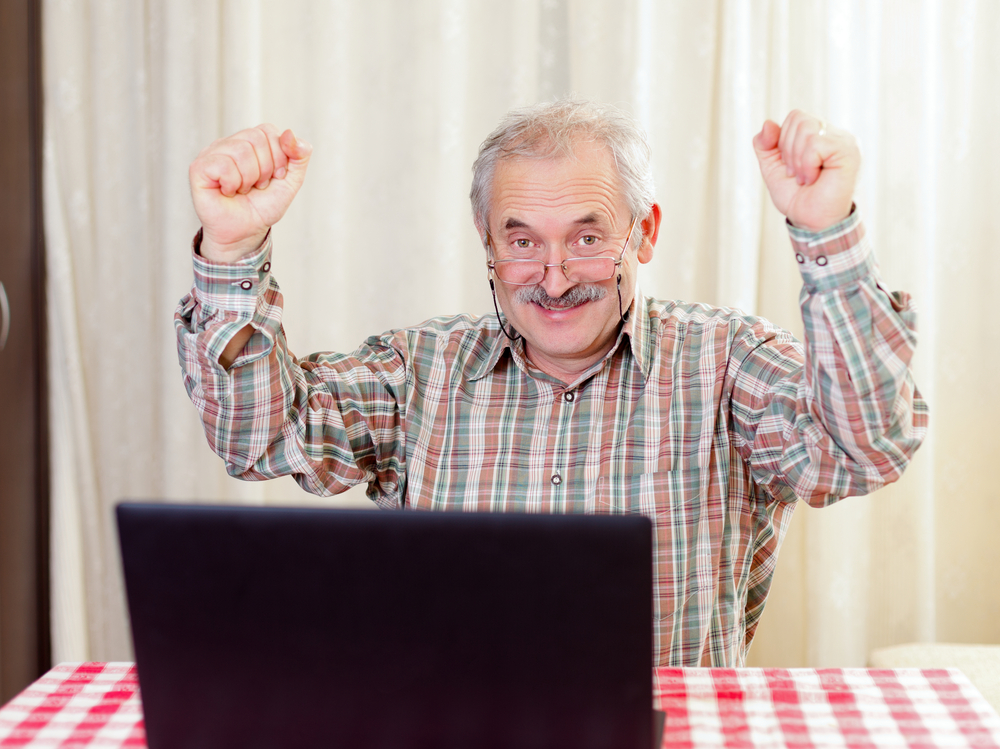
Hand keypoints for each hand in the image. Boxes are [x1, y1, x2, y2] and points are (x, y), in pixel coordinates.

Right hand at [189, 125, 312, 260]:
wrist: (245, 233)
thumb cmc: (263, 207)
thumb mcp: (290, 181)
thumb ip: (299, 156)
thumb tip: (290, 133)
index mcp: (249, 142)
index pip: (268, 130)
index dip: (278, 156)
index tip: (275, 177)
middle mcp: (228, 143)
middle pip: (255, 137)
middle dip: (265, 169)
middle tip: (257, 186)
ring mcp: (211, 153)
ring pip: (240, 150)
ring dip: (249, 178)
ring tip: (242, 190)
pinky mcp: (198, 168)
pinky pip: (223, 164)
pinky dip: (232, 183)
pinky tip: (228, 192)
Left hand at [752, 110, 859, 232]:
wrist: (810, 221)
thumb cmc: (796, 197)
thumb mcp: (772, 168)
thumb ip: (765, 145)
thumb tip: (768, 123)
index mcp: (819, 135)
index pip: (795, 117)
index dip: (782, 142)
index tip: (789, 167)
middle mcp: (834, 134)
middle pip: (798, 119)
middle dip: (788, 151)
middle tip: (797, 175)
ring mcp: (844, 140)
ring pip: (806, 128)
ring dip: (797, 160)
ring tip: (806, 178)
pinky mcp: (849, 150)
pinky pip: (816, 143)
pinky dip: (807, 165)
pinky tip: (814, 179)